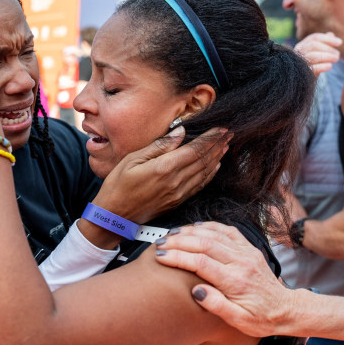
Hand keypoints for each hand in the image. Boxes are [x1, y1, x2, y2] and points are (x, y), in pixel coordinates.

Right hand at [92, 127, 228, 223]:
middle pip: (204, 160)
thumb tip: (180, 133)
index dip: (210, 138)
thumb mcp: (132, 159)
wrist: (114, 216)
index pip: (195, 149)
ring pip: (204, 173)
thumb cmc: (118, 185)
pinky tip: (215, 166)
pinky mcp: (177, 201)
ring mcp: (178, 193)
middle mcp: (175, 181)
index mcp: (164, 168)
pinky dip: (210, 175)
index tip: (221, 128)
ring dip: (217, 158)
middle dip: (218, 145)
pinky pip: (199, 186)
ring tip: (225, 146)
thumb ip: (158, 146)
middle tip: (229, 133)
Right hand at [153, 221, 293, 337]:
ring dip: (191, 232)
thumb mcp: (238, 321)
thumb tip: (196, 291)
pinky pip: (228, 230)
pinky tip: (196, 227)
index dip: (177, 258)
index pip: (200, 263)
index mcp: (236, 281)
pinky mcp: (249, 248)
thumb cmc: (261, 318)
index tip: (160, 257)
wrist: (286, 309)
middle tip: (159, 244)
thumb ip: (217, 305)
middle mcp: (241, 262)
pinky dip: (210, 226)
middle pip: (204, 244)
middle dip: (178, 242)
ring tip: (171, 234)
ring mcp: (246, 253)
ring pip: (214, 234)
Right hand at [294, 32, 341, 75]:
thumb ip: (323, 44)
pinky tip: (329, 66)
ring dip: (327, 56)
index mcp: (302, 46)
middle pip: (313, 45)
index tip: (340, 43)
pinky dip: (322, 66)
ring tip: (336, 59)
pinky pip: (312, 68)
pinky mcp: (301, 74)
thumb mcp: (318, 54)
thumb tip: (331, 34)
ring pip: (313, 56)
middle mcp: (297, 53)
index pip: (314, 38)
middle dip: (328, 48)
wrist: (301, 83)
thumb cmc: (312, 66)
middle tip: (338, 55)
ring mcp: (298, 63)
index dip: (328, 39)